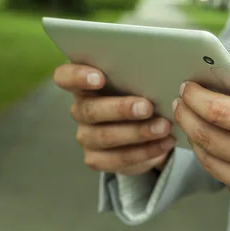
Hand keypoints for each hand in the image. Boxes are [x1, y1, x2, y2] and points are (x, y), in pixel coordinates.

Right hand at [54, 64, 174, 175]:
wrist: (143, 128)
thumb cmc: (138, 95)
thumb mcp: (136, 82)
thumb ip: (137, 75)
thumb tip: (158, 71)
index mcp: (83, 84)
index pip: (65, 77)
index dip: (77, 76)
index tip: (99, 78)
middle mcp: (80, 110)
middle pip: (90, 110)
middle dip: (121, 109)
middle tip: (147, 107)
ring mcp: (86, 136)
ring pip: (106, 136)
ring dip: (138, 132)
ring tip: (163, 128)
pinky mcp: (96, 159)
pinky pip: (118, 159)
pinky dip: (145, 151)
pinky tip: (164, 143)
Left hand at [173, 39, 229, 226]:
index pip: (219, 112)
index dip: (195, 97)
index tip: (187, 87)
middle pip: (207, 138)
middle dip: (186, 116)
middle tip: (181, 103)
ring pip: (211, 164)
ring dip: (196, 141)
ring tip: (192, 123)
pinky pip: (227, 186)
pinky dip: (218, 166)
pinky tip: (217, 150)